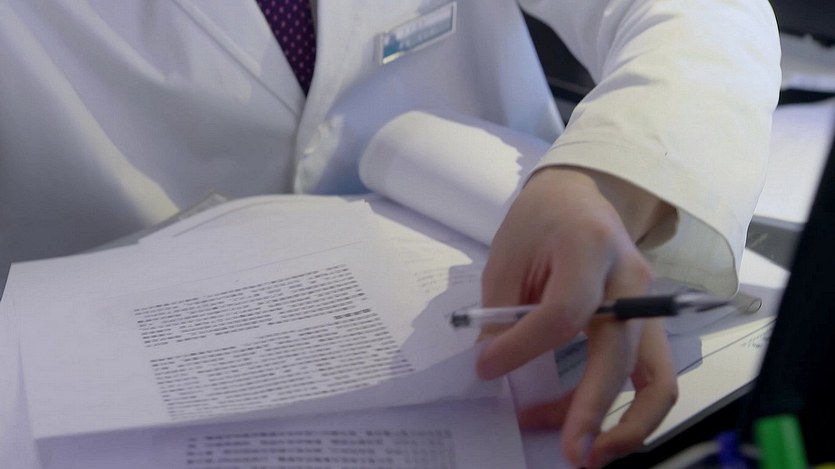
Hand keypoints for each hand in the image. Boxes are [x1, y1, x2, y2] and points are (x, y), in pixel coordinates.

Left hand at [477, 166, 677, 466]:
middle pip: (621, 354)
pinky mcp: (647, 323)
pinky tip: (583, 421)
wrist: (579, 197)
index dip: (521, 350)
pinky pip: (649, 376)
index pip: (563, 314)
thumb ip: (502, 314)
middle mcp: (631, 278)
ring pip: (657, 377)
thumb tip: (494, 369)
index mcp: (589, 247)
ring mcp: (648, 302)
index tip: (486, 368)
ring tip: (587, 453)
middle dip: (593, 409)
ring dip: (627, 425)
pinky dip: (623, 408)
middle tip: (569, 450)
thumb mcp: (507, 258)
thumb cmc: (539, 221)